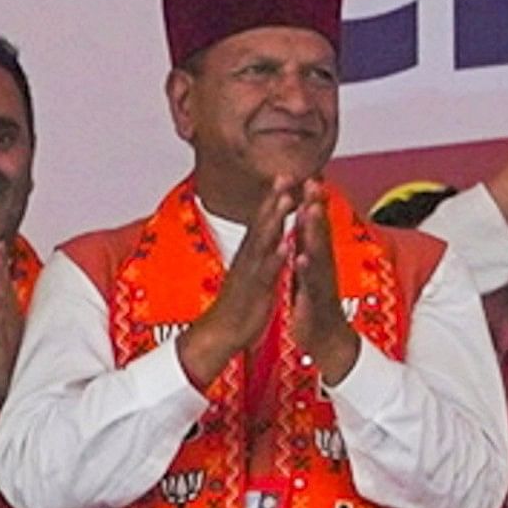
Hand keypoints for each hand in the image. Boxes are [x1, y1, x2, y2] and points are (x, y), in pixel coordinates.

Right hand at [174, 184, 295, 389]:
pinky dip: (275, 258)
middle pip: (262, 223)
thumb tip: (267, 237)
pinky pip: (266, 272)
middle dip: (274, 198)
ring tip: (286, 199)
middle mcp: (249, 258)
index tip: (284, 175)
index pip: (262, 220)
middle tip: (285, 174)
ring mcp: (251, 272)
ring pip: (263, 242)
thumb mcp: (249, 273)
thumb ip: (258, 254)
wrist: (220, 333)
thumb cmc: (238, 304)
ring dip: (274, 220)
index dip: (273, 197)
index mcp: (250, 254)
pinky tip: (285, 245)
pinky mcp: (255, 291)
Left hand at [287, 185, 363, 387]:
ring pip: (318, 252)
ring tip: (309, 211)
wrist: (328, 340)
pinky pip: (311, 282)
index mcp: (317, 258)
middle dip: (316, 207)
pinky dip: (306, 269)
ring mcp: (321, 282)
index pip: (314, 225)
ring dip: (313, 231)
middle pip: (319, 231)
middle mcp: (322, 266)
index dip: (312, 201)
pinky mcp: (316, 300)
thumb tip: (307, 225)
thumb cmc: (316, 304)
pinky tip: (302, 257)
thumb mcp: (310, 271)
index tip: (308, 177)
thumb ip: (309, 248)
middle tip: (313, 182)